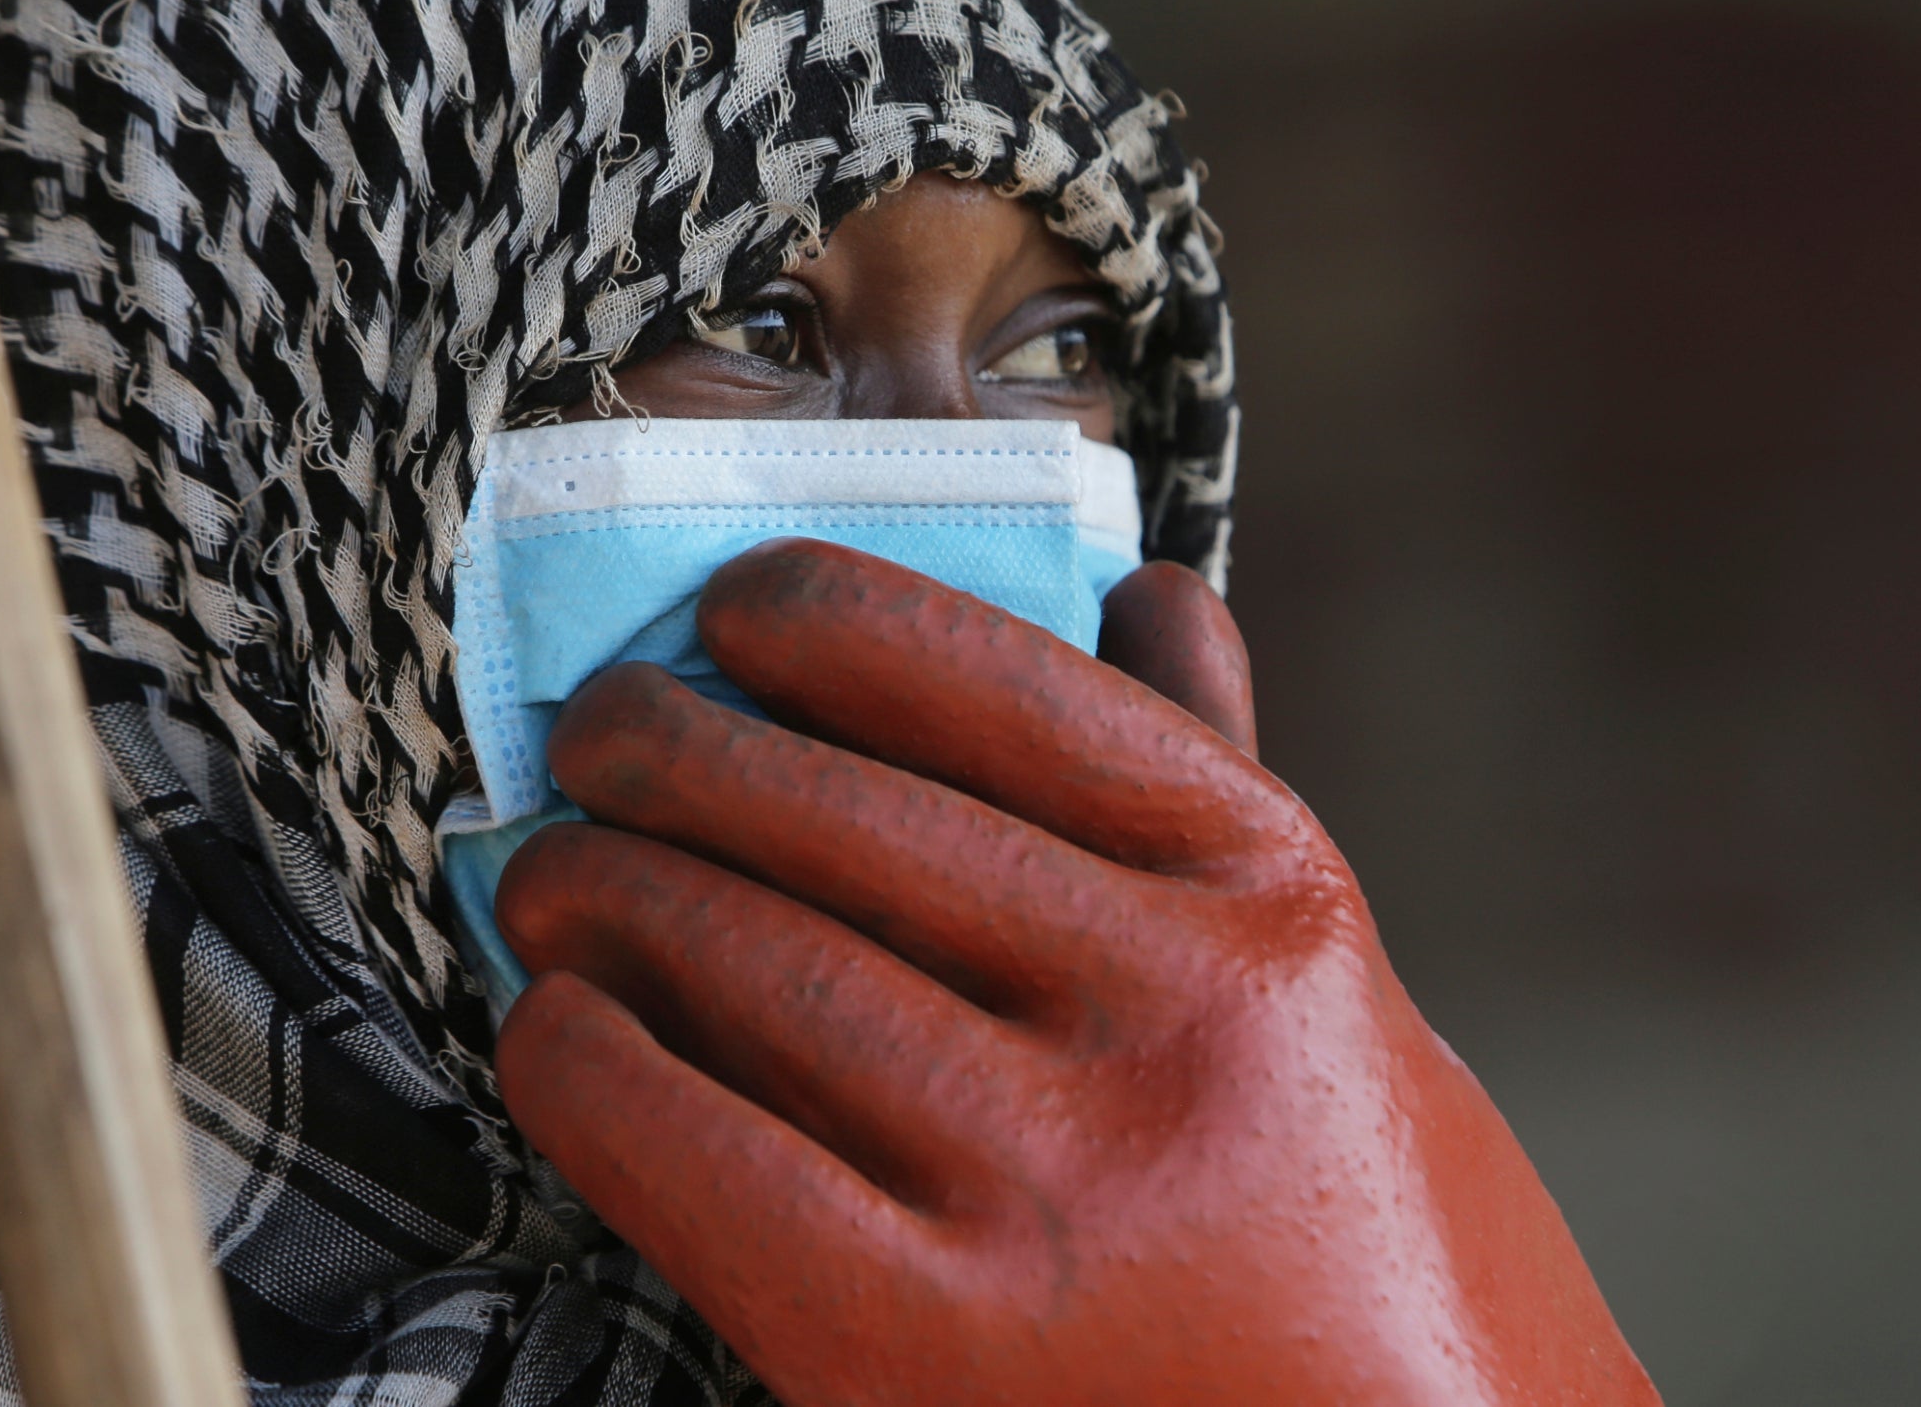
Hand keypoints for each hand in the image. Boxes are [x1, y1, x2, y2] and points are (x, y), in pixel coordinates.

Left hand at [493, 540, 1657, 1406]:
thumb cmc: (1365, 1224)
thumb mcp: (1337, 989)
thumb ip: (1217, 792)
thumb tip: (1150, 590)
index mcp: (1272, 896)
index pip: (1010, 690)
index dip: (836, 616)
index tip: (739, 605)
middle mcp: (1171, 1017)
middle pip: (850, 820)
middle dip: (673, 747)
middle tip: (601, 733)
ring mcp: (1050, 1184)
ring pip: (758, 966)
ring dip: (607, 893)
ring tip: (555, 874)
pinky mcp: (925, 1348)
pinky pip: (699, 1155)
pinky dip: (590, 1071)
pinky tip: (556, 1028)